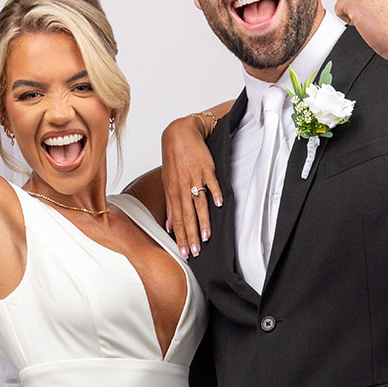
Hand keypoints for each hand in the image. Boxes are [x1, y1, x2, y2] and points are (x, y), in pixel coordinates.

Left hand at [162, 115, 223, 258]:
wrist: (180, 134)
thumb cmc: (174, 159)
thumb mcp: (168, 183)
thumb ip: (170, 205)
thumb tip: (168, 224)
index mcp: (173, 193)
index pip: (176, 220)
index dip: (180, 237)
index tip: (184, 252)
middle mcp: (182, 188)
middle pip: (186, 216)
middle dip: (190, 236)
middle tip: (194, 252)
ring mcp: (194, 179)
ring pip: (198, 204)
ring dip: (202, 222)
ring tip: (205, 238)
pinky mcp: (205, 169)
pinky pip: (211, 183)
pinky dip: (215, 194)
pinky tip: (219, 206)